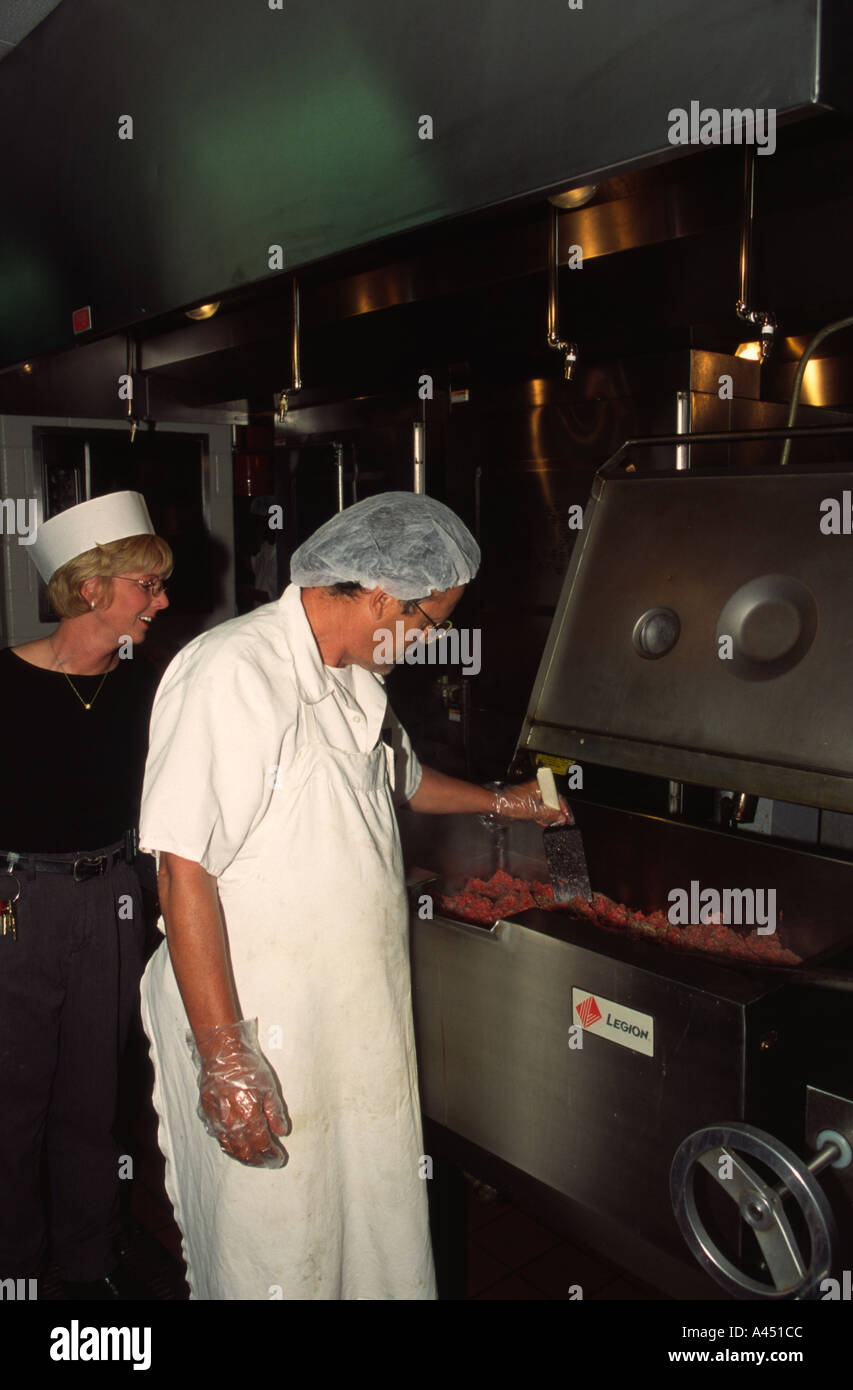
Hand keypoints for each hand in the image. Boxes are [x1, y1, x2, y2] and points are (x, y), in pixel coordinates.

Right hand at [190, 1018, 291, 1168]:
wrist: (222, 1053)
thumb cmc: (247, 1067)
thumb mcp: (269, 1087)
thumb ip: (275, 1112)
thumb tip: (282, 1132)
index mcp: (249, 1116)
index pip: (261, 1144)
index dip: (271, 1154)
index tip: (279, 1158)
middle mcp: (231, 1123)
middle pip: (245, 1151)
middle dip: (258, 1160)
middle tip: (268, 1162)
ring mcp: (216, 1120)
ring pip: (230, 1147)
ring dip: (243, 1157)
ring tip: (253, 1159)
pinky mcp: (207, 1115)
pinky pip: (218, 1137)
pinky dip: (228, 1146)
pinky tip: (235, 1147)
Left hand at [492, 778, 573, 826]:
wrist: (496, 806)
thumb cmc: (511, 804)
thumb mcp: (534, 811)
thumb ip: (550, 814)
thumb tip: (562, 818)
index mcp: (540, 786)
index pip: (557, 797)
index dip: (564, 809)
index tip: (568, 818)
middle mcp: (537, 788)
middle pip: (553, 801)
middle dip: (559, 812)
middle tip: (565, 822)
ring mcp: (532, 795)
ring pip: (547, 805)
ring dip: (552, 814)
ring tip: (557, 823)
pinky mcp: (528, 801)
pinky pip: (540, 807)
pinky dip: (544, 814)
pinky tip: (546, 822)